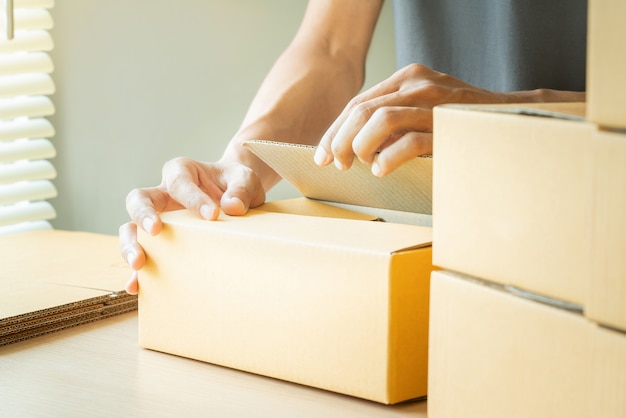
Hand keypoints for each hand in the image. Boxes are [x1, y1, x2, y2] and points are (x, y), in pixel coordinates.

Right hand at [119, 157, 265, 294]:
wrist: (237, 195)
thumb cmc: (237, 183)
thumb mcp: (245, 179)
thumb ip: (241, 189)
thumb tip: (233, 207)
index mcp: (181, 172)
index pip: (179, 182)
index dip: (192, 198)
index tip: (213, 215)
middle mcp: (163, 194)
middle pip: (139, 199)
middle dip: (143, 215)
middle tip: (155, 231)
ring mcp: (158, 218)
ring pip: (131, 228)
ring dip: (131, 246)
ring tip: (139, 264)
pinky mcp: (161, 241)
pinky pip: (145, 255)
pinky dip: (139, 272)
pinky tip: (137, 286)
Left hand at [313, 63, 506, 175]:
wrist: (512, 122)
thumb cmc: (461, 124)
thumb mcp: (423, 113)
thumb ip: (394, 121)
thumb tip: (354, 146)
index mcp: (408, 79)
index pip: (358, 103)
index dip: (334, 130)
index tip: (323, 155)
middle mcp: (418, 84)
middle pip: (361, 110)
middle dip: (339, 140)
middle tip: (337, 164)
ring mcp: (434, 103)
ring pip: (378, 120)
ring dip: (360, 146)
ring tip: (359, 166)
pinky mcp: (447, 127)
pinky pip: (408, 141)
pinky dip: (388, 158)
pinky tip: (382, 170)